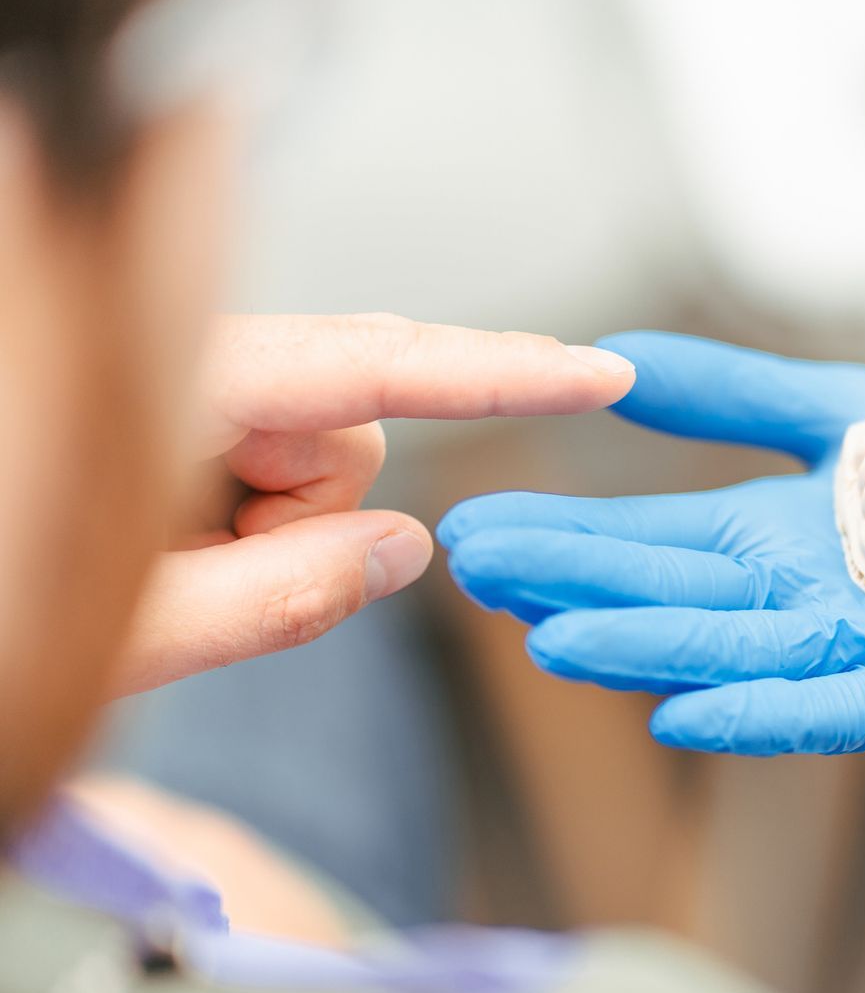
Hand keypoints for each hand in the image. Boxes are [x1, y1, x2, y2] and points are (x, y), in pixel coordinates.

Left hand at [116, 313, 634, 692]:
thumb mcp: (133, 630)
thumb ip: (278, 597)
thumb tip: (407, 547)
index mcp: (173, 385)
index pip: (373, 369)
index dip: (501, 374)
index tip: (601, 373)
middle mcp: (190, 362)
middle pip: (345, 425)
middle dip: (309, 512)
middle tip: (198, 569)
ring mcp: (189, 382)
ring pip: (316, 453)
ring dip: (270, 522)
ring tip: (162, 559)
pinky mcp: (185, 408)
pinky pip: (276, 459)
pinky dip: (249, 513)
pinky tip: (164, 536)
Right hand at [437, 334, 864, 783]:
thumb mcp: (864, 411)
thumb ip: (746, 393)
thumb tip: (620, 356)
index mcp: (782, 535)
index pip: (656, 534)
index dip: (572, 532)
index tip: (479, 525)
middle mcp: (805, 600)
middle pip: (677, 590)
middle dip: (579, 584)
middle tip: (471, 572)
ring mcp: (863, 652)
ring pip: (740, 653)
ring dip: (654, 653)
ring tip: (557, 643)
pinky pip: (839, 709)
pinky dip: (767, 712)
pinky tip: (688, 716)